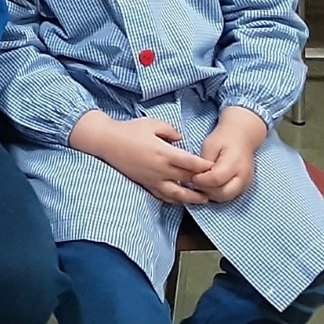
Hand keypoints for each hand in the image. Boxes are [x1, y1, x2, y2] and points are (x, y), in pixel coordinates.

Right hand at [71, 111, 213, 205]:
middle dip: (203, 183)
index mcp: (164, 153)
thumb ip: (170, 131)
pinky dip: (175, 200)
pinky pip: (163, 196)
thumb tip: (181, 139)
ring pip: (177, 194)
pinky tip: (182, 200)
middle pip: (187, 179)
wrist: (107, 142)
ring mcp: (153, 179)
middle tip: (216, 185)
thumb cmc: (129, 130)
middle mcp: (160, 169)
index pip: (191, 163)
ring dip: (192, 198)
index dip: (205, 167)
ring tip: (204, 200)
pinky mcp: (145, 184)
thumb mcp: (152, 124)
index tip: (215, 167)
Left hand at [191, 106, 267, 202]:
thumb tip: (196, 177)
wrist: (242, 137)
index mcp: (234, 163)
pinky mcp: (244, 187)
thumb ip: (203, 162)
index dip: (201, 180)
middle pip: (222, 193)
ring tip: (202, 183)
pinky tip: (209, 186)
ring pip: (225, 197)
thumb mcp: (210, 145)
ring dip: (211, 194)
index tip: (192, 176)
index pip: (216, 179)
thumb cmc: (224, 139)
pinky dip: (217, 194)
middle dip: (206, 190)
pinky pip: (229, 196)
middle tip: (196, 181)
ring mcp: (246, 184)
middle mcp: (243, 176)